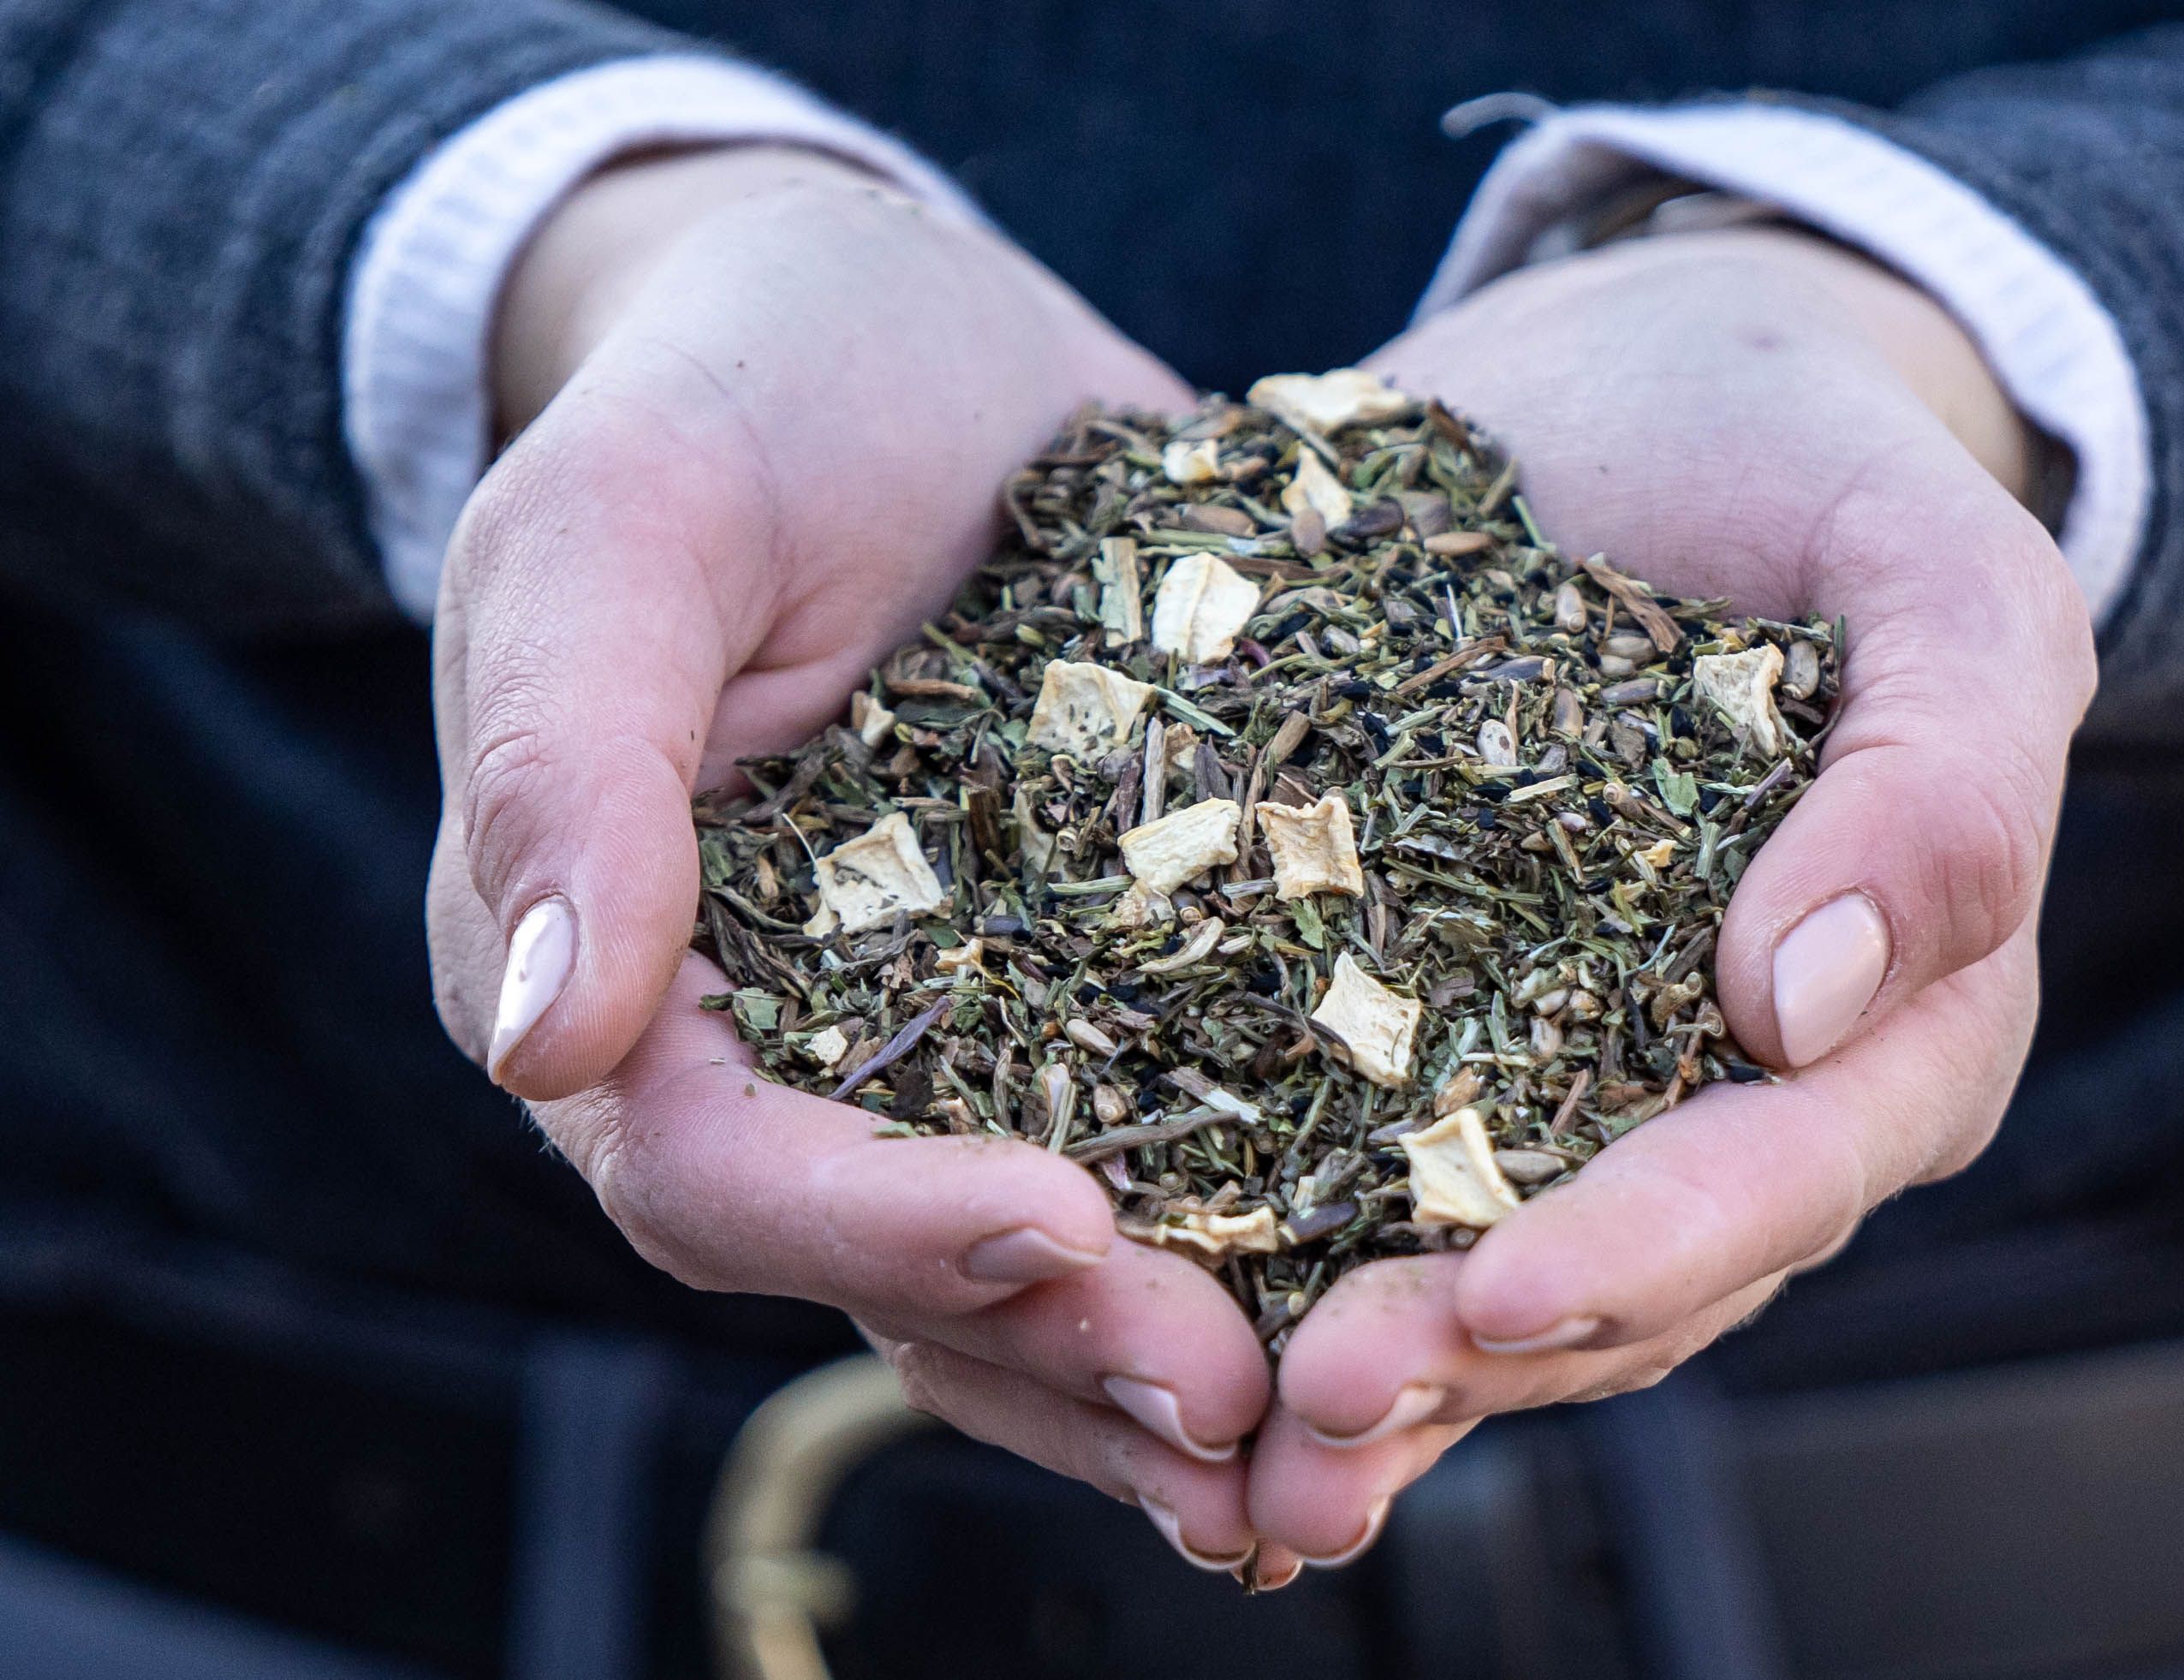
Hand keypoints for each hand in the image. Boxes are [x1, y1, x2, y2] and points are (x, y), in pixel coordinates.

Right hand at [426, 147, 1278, 1571]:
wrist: (902, 332)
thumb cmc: (733, 400)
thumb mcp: (621, 527)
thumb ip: (566, 761)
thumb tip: (542, 1033)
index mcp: (630, 990)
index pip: (722, 1172)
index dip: (875, 1227)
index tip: (1054, 1224)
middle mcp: (799, 1060)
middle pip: (909, 1275)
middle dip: (1071, 1350)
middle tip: (1245, 1404)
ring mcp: (972, 1039)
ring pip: (1062, 1266)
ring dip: (1190, 1359)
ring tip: (1361, 1421)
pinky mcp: (1124, 986)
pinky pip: (1200, 1140)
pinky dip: (1294, 1228)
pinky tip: (1426, 1280)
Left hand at [1241, 227, 2096, 1568]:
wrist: (1645, 389)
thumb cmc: (1815, 464)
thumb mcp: (1945, 569)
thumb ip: (1949, 772)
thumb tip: (1811, 1001)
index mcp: (1894, 1027)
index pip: (1782, 1176)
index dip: (1651, 1254)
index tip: (1497, 1291)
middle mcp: (1727, 1091)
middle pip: (1616, 1279)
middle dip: (1468, 1358)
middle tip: (1311, 1412)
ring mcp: (1564, 1067)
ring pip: (1474, 1265)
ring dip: (1355, 1357)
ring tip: (1213, 1424)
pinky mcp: (1413, 1012)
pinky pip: (1347, 1156)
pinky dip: (1260, 1239)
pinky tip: (1133, 1288)